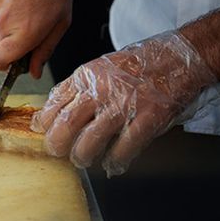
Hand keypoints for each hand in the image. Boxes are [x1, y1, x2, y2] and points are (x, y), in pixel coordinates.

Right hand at [0, 0, 71, 78]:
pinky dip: (7, 11)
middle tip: (36, 26)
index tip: (17, 62)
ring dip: (13, 25)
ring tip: (30, 5)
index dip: (5, 66)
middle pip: (2, 48)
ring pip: (0, 30)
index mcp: (24, 33)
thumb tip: (34, 72)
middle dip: (16, 44)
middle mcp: (4, 24)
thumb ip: (45, 50)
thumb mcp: (61, 22)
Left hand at [31, 31, 216, 175]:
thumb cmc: (139, 64)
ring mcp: (124, 104)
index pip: (55, 101)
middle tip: (56, 151)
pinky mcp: (148, 117)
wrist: (178, 57)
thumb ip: (78, 87)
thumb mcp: (100, 67)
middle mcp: (101, 89)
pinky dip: (115, 160)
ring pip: (91, 140)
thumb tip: (53, 110)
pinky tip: (112, 163)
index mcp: (87, 76)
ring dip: (82, 155)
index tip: (41, 131)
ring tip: (81, 159)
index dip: (44, 121)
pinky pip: (124, 147)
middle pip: (67, 123)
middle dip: (56, 143)